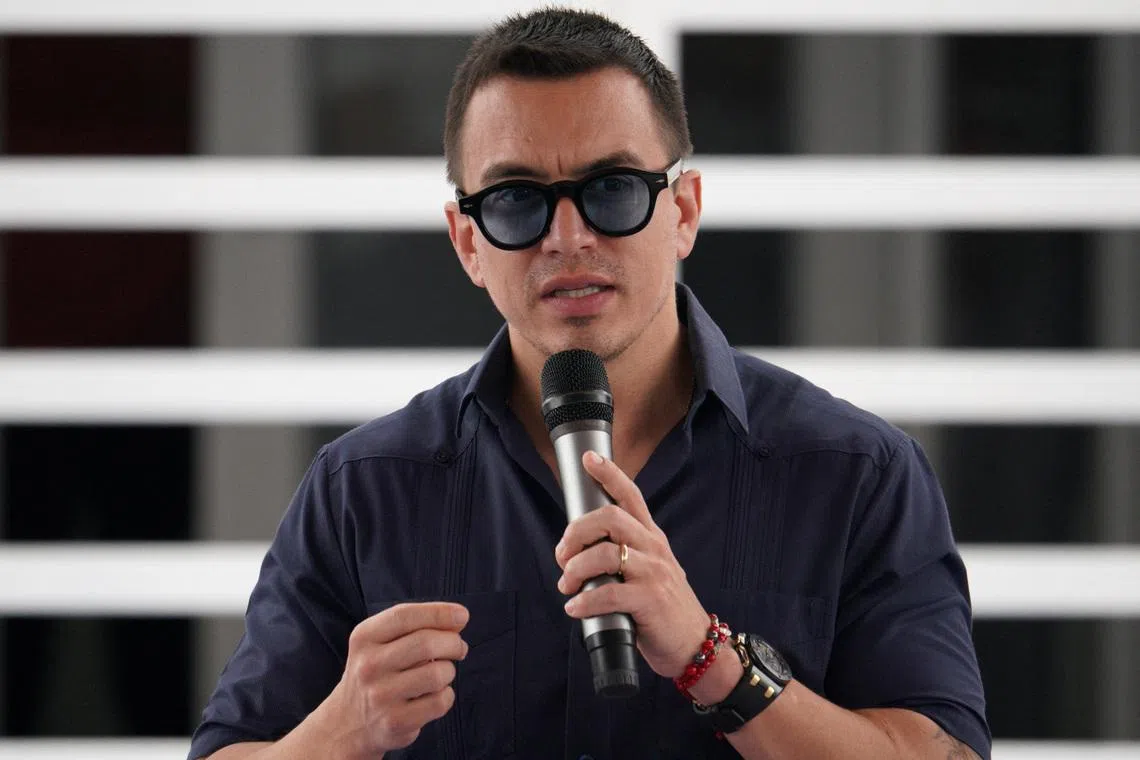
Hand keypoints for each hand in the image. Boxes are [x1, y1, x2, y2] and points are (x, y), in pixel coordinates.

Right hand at [321, 602, 468, 758]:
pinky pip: (440, 701)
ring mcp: (380, 696)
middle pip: (426, 643)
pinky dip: (446, 696)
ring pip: (437, 673)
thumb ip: (418, 625)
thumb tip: (459, 619)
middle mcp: (369, 665)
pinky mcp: (395, 722)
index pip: (405, 616)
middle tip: (458, 647)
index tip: (462, 615)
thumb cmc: (377, 672)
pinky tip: (434, 695)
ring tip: (441, 673)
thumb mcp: (383, 641)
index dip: (439, 612)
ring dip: (449, 671)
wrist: (348, 722)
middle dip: (453, 642)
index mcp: (364, 637)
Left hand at [554, 451, 711, 678]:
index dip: (609, 474)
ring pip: (605, 554)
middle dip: (576, 532)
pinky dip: (584, 602)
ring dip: (575, 570)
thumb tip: (579, 552)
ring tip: (566, 587)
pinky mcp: (650, 600)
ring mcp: (654, 573)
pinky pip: (608, 593)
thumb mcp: (650, 570)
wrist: (695, 645)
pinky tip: (576, 609)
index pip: (631, 496)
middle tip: (562, 555)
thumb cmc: (663, 608)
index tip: (589, 459)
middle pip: (610, 517)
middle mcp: (654, 548)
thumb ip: (624, 555)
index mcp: (652, 537)